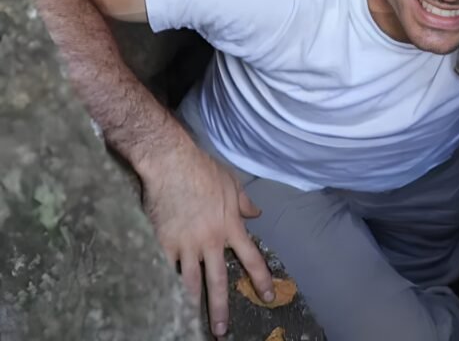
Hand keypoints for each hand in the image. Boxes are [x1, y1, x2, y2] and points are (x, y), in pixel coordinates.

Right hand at [140, 139, 273, 337]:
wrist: (172, 164)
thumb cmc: (203, 170)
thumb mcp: (231, 183)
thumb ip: (244, 203)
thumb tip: (256, 214)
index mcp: (231, 226)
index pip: (251, 257)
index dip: (261, 278)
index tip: (268, 295)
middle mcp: (211, 240)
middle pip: (219, 280)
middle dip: (222, 307)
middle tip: (223, 331)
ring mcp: (186, 245)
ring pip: (191, 282)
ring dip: (193, 305)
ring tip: (192, 325)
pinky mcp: (163, 243)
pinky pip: (165, 271)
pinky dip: (164, 286)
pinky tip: (162, 301)